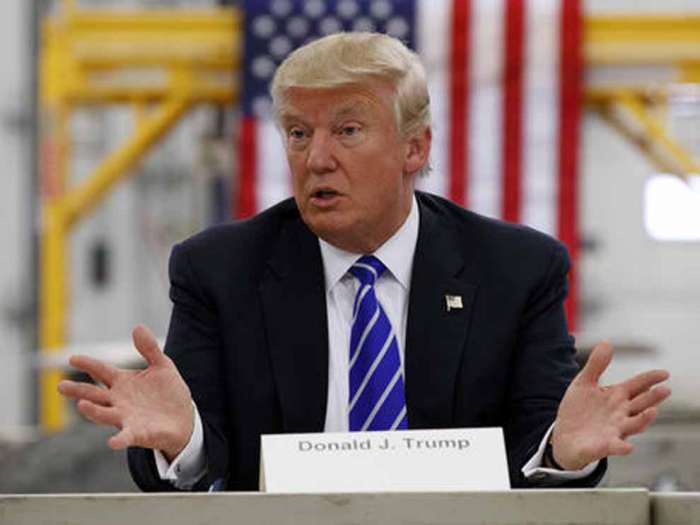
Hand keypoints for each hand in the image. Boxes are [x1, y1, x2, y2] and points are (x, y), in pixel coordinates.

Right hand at [58, 325, 193, 460]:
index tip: (72, 358)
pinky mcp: (137, 434)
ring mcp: (125, 417)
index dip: (88, 364)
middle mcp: (119, 400)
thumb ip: (150, 349)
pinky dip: (119, 439)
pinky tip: (112, 442)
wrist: (183, 418)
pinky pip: (125, 437)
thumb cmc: (168, 392)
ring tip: (82, 405)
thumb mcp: (162, 366)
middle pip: (94, 394)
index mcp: (123, 382)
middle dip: (78, 390)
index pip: (101, 371)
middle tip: (60, 386)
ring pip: (104, 414)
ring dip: (93, 411)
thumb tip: (138, 327)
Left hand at [550, 341, 670, 469]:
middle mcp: (620, 413)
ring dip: (643, 419)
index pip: (638, 385)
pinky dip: (621, 447)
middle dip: (653, 398)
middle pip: (641, 404)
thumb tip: (607, 342)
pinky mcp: (603, 446)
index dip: (651, 379)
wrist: (564, 436)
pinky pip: (615, 447)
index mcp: (616, 396)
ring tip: (652, 411)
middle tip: (665, 389)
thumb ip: (596, 365)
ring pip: (634, 425)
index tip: (664, 373)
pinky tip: (626, 446)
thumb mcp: (584, 383)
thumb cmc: (579, 410)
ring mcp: (614, 430)